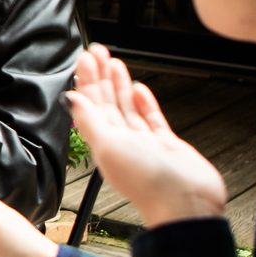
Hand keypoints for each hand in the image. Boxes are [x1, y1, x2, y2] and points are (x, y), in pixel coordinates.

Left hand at [66, 44, 225, 226]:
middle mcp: (122, 142)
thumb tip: (70, 99)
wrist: (186, 204)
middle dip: (101, 77)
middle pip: (107, 103)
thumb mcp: (109, 146)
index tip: (85, 59)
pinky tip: (138, 88)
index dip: (86, 81)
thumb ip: (90, 122)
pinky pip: (150, 119)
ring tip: (114, 63)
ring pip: (127, 108)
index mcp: (103, 143)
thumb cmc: (148, 183)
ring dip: (119, 85)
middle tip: (97, 51)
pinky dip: (143, 102)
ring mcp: (144, 143)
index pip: (90, 105)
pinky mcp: (165, 145)